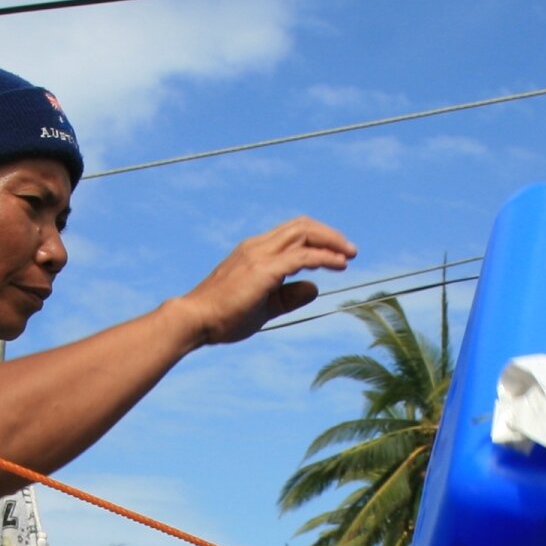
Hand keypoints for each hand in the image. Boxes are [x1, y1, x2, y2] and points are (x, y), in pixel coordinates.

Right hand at [174, 218, 357, 344]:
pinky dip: (324, 256)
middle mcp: (258, 246)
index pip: (292, 232)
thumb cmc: (222, 317)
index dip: (317, 238)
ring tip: (349, 255)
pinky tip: (339, 265)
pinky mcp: (264, 270)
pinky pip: (301, 256)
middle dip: (329, 235)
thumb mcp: (264, 306)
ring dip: (331, 241)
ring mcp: (260, 255)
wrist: (195, 320)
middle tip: (350, 251)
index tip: (336, 254)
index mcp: (255, 251)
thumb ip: (289, 297)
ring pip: (304, 233)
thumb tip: (315, 287)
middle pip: (302, 226)